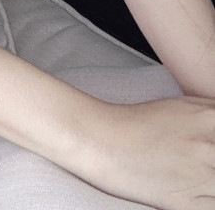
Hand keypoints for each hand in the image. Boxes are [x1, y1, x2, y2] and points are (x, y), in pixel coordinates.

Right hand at [75, 96, 214, 208]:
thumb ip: (212, 114)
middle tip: (208, 163)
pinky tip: (202, 194)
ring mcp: (198, 177)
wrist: (102, 140)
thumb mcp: (181, 106)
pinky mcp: (183, 202)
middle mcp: (207, 146)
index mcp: (208, 118)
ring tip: (204, 177)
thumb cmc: (139, 122)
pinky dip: (210, 203)